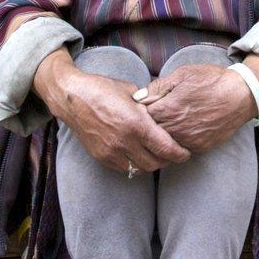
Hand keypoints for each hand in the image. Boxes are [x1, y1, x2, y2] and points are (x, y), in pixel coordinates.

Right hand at [41, 64, 191, 173]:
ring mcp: (112, 151)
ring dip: (150, 164)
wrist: (72, 98)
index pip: (166, 148)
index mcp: (136, 123)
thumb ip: (148, 105)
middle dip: (167, 160)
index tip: (185, 153)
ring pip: (140, 170)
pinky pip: (124, 169)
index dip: (179, 154)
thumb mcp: (131, 92)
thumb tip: (164, 110)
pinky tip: (136, 155)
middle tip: (172, 154)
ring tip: (155, 155)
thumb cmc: (102, 89)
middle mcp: (125, 141)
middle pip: (156, 163)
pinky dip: (134, 165)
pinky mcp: (101, 157)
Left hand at [132, 63, 257, 152]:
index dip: (142, 109)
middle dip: (150, 124)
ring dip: (164, 133)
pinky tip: (183, 129)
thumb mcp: (182, 74)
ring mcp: (187, 140)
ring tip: (171, 121)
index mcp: (167, 109)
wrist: (241, 95)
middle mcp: (175, 128)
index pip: (142, 115)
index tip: (147, 105)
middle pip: (151, 131)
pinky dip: (178, 140)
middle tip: (158, 113)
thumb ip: (158, 86)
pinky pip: (181, 147)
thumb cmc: (212, 81)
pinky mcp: (199, 147)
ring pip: (165, 142)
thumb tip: (138, 96)